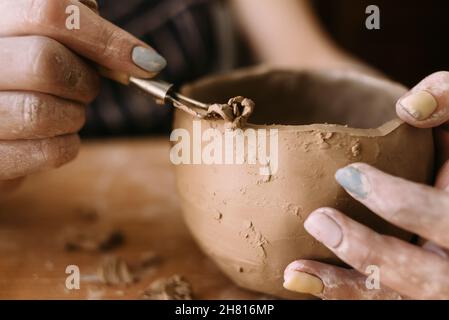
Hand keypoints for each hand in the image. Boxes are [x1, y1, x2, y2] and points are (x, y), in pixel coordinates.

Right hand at [0, 0, 165, 193]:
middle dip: (85, 81)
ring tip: (65, 110)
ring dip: (74, 115)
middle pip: (45, 62)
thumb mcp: (42, 39)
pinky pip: (48, 151)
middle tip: (87, 87)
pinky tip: (55, 134)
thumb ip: (77, 31)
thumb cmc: (24, 77)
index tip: (146, 63)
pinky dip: (66, 144)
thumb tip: (140, 58)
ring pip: (43, 112)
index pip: (48, 12)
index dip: (105, 38)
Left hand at [283, 71, 448, 299]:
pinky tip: (299, 282)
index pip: (442, 217)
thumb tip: (410, 106)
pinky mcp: (416, 293)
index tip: (347, 174)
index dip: (398, 202)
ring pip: (399, 301)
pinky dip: (342, 296)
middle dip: (369, 251)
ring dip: (346, 290)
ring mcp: (438, 285)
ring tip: (296, 271)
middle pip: (424, 277)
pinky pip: (381, 305)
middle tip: (317, 221)